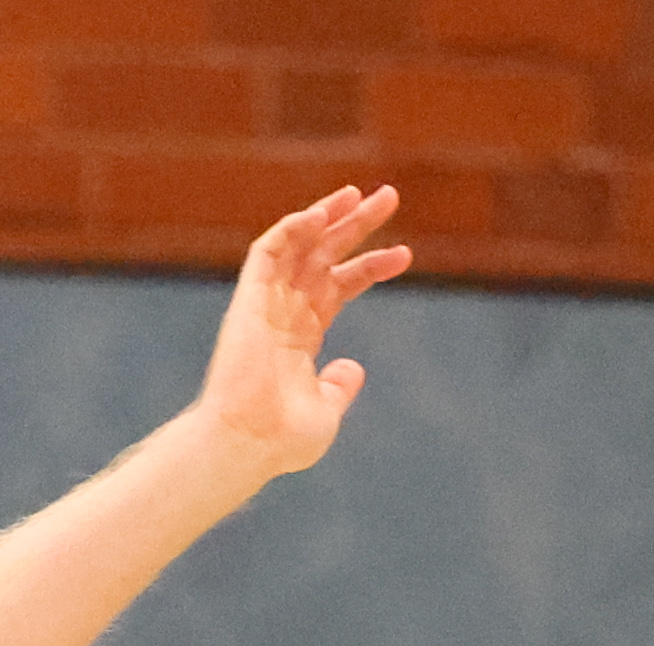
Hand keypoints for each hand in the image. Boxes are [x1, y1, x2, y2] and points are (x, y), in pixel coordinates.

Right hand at [198, 186, 411, 475]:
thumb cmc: (281, 439)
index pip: (340, 285)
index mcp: (301, 335)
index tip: (405, 254)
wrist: (247, 443)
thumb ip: (340, 386)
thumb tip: (354, 368)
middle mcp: (284, 312)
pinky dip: (292, 229)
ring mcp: (266, 303)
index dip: (371, 266)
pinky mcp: (248, 299)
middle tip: (390, 195)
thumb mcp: (326, 412)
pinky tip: (321, 215)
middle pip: (324, 255)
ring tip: (358, 193)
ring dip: (327, 214)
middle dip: (356, 225)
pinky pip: (269, 251)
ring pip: (298, 244)